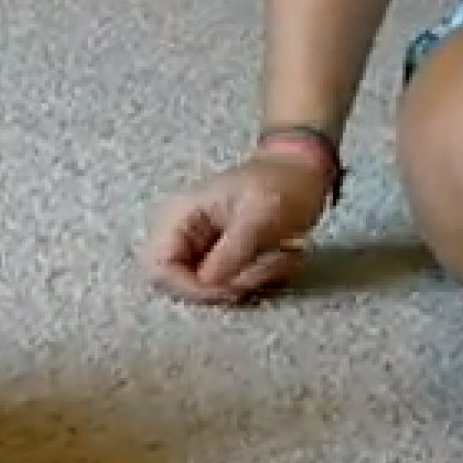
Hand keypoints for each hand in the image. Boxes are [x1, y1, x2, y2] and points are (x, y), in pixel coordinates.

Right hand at [142, 152, 335, 304]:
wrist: (303, 171)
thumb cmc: (280, 185)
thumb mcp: (260, 215)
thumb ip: (231, 251)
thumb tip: (208, 283)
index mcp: (178, 216)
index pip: (159, 268)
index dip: (192, 288)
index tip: (232, 290)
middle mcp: (180, 233)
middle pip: (180, 283)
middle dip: (225, 285)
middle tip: (263, 270)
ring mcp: (198, 246)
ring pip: (207, 288)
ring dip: (249, 280)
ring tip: (280, 257)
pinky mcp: (216, 256)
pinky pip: (225, 284)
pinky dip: (255, 278)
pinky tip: (278, 257)